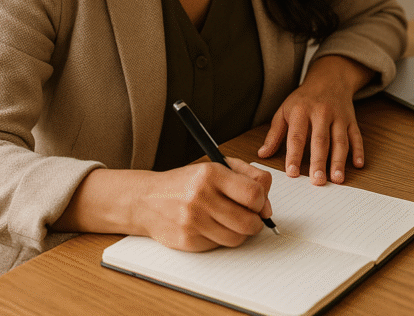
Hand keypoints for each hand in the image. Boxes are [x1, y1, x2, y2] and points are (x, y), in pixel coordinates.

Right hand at [136, 158, 272, 251]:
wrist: (146, 200)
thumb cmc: (186, 182)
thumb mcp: (217, 166)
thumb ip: (248, 176)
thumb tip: (267, 205)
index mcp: (211, 174)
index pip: (253, 193)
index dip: (262, 201)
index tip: (259, 203)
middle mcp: (201, 197)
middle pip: (248, 221)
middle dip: (256, 221)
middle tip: (250, 216)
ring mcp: (193, 221)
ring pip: (237, 238)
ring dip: (241, 232)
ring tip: (232, 221)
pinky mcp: (188, 240)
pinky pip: (220, 246)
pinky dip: (222, 239)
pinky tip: (213, 227)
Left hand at [257, 55, 373, 184]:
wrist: (330, 78)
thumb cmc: (303, 99)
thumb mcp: (284, 110)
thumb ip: (274, 133)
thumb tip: (262, 154)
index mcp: (301, 111)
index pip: (297, 136)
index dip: (294, 155)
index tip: (292, 173)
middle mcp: (321, 113)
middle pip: (320, 140)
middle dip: (319, 162)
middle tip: (317, 181)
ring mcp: (339, 116)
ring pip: (340, 140)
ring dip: (339, 160)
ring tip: (337, 179)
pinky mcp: (352, 120)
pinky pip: (356, 136)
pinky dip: (358, 150)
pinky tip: (358, 165)